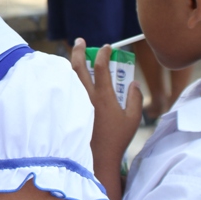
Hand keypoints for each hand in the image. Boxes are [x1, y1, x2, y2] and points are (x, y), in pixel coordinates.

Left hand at [70, 38, 141, 163]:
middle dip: (78, 50)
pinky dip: (67, 79)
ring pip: (68, 77)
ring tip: (74, 56)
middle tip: (80, 40)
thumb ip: (135, 98)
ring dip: (71, 63)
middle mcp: (86, 97)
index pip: (101, 67)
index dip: (104, 53)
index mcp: (103, 97)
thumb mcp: (133, 119)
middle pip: (77, 67)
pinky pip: (66, 89)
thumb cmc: (117, 140)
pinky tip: (69, 77)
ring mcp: (76, 104)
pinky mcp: (69, 111)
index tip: (107, 46)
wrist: (98, 158)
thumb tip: (133, 82)